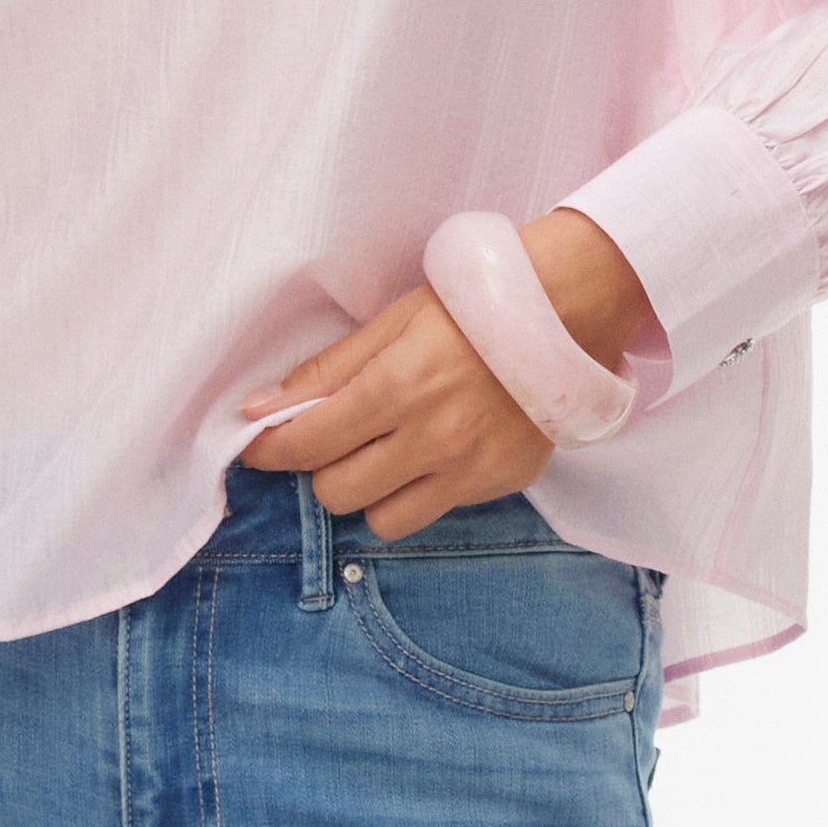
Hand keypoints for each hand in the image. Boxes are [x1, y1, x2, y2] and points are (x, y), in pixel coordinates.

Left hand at [232, 209, 659, 539]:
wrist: (570, 313)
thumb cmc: (474, 308)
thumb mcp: (394, 322)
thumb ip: (327, 371)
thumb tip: (258, 409)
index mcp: (397, 387)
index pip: (307, 444)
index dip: (270, 450)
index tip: (257, 444)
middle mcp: (432, 438)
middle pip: (337, 492)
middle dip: (322, 468)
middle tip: (333, 438)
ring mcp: (468, 469)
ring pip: (382, 519)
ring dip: (369, 490)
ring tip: (383, 452)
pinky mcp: (499, 483)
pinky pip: (433, 512)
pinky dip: (417, 491)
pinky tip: (430, 453)